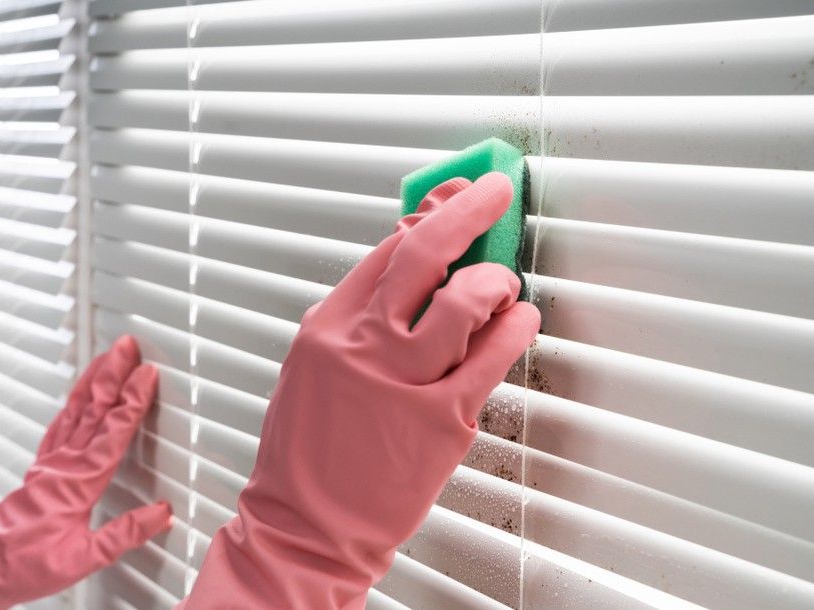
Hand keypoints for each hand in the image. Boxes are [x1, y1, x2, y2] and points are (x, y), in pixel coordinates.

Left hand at [0, 335, 172, 606]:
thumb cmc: (25, 565)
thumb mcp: (84, 558)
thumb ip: (125, 533)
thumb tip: (160, 513)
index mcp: (78, 482)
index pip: (113, 431)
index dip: (133, 400)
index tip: (147, 374)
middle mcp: (63, 465)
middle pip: (93, 408)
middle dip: (112, 373)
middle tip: (127, 346)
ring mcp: (50, 464)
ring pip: (75, 410)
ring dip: (93, 380)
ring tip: (106, 357)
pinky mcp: (40, 470)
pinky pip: (60, 426)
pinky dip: (72, 404)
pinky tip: (77, 397)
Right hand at [180, 173, 540, 608]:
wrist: (306, 525)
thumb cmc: (307, 451)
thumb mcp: (313, 369)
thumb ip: (356, 320)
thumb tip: (406, 274)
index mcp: (328, 327)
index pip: (386, 251)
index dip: (429, 214)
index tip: (453, 196)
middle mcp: (365, 345)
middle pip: (424, 253)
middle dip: (468, 210)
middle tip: (494, 191)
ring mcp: (405, 380)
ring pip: (465, 300)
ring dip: (496, 279)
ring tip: (504, 283)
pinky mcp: (442, 418)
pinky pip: (492, 356)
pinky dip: (516, 326)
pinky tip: (522, 316)